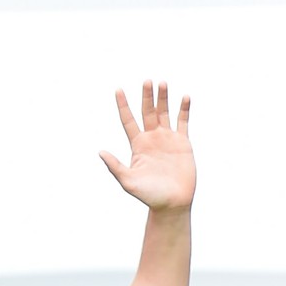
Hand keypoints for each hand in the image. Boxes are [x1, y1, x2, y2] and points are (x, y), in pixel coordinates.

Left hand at [98, 80, 195, 214]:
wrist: (173, 204)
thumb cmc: (150, 196)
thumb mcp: (128, 182)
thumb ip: (115, 167)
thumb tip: (100, 152)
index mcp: (138, 144)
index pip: (128, 120)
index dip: (123, 105)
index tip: (118, 89)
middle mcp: (152, 138)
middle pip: (147, 111)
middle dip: (147, 96)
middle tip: (147, 81)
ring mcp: (168, 139)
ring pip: (164, 113)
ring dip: (163, 98)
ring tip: (162, 83)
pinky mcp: (183, 143)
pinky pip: (183, 122)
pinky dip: (184, 109)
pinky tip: (185, 97)